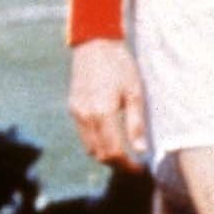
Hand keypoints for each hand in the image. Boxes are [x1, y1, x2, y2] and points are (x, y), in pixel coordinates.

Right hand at [68, 38, 150, 170]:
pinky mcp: (73, 107)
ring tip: (122, 154)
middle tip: (132, 165)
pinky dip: (95, 143)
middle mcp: (85, 115)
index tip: (139, 168)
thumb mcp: (135, 92)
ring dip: (105, 155)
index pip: (113, 151)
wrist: (94, 44)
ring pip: (88, 147)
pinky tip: (109, 138)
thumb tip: (140, 150)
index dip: (126, 165)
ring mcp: (76, 112)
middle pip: (99, 153)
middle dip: (116, 164)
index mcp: (102, 112)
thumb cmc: (120, 66)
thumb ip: (135, 123)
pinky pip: (83, 134)